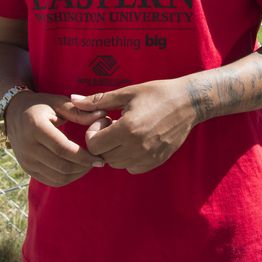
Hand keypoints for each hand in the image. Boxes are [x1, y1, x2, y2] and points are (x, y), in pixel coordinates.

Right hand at [7, 92, 105, 186]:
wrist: (14, 113)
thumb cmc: (41, 105)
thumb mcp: (58, 103)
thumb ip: (79, 112)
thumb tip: (103, 116)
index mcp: (35, 127)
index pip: (63, 149)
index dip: (84, 156)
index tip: (100, 158)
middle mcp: (27, 146)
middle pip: (61, 165)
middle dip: (83, 167)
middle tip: (98, 162)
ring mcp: (25, 160)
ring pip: (57, 177)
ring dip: (77, 174)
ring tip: (89, 165)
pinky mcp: (26, 168)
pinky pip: (50, 180)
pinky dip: (67, 178)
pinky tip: (77, 169)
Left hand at [70, 79, 195, 173]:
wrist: (189, 103)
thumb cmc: (157, 93)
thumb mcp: (126, 93)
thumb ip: (98, 101)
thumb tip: (73, 100)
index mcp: (127, 129)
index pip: (93, 145)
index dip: (94, 133)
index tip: (105, 120)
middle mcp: (137, 147)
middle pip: (103, 156)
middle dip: (103, 142)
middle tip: (114, 125)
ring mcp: (148, 156)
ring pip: (117, 164)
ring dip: (115, 151)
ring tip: (126, 132)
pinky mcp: (157, 161)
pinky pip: (132, 168)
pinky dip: (129, 158)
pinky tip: (136, 141)